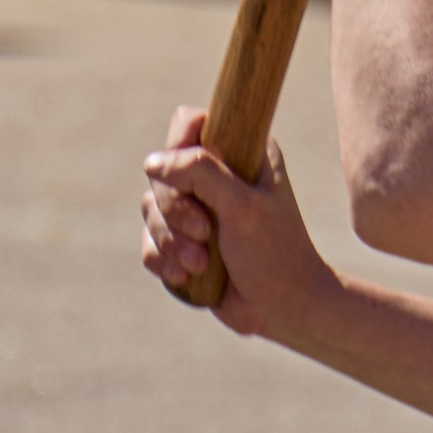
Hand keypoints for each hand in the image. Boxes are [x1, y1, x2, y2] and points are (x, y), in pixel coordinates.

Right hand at [141, 109, 340, 339]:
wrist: (282, 309)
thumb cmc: (273, 253)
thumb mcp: (242, 205)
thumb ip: (200, 173)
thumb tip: (151, 163)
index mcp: (240, 151)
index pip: (189, 123)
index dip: (179, 147)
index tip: (190, 179)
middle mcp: (216, 175)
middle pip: (162, 171)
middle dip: (175, 209)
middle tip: (204, 232)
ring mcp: (196, 210)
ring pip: (150, 208)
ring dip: (170, 240)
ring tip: (199, 263)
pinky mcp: (183, 243)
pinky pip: (150, 242)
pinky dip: (163, 259)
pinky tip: (187, 275)